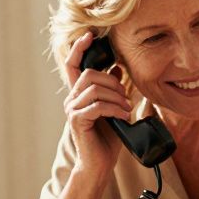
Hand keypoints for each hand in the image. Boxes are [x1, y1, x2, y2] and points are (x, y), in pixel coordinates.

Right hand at [62, 31, 132, 177]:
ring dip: (116, 97)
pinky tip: (123, 117)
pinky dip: (114, 109)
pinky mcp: (77, 121)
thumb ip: (114, 90)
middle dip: (113, 83)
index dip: (79, 48)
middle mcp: (72, 99)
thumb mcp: (115, 109)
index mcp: (79, 94)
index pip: (73, 64)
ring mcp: (72, 110)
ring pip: (95, 89)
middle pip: (90, 74)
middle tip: (126, 98)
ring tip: (126, 110)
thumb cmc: (108, 138)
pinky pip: (97, 106)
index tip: (90, 35)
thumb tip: (118, 69)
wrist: (100, 164)